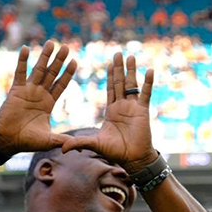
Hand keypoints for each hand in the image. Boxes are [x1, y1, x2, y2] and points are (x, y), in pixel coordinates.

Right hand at [0, 41, 79, 154]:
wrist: (7, 142)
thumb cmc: (27, 141)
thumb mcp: (49, 139)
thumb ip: (64, 140)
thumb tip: (81, 148)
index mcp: (49, 103)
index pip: (61, 84)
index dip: (68, 73)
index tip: (75, 61)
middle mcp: (40, 94)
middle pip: (52, 73)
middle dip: (59, 60)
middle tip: (67, 46)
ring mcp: (28, 91)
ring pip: (38, 70)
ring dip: (44, 56)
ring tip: (51, 42)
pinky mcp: (15, 90)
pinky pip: (20, 73)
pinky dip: (23, 61)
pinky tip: (26, 48)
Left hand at [62, 53, 156, 173]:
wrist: (133, 158)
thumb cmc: (115, 152)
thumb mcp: (94, 144)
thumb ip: (79, 142)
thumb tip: (61, 148)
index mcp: (111, 110)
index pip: (110, 89)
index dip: (109, 76)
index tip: (109, 63)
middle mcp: (123, 105)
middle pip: (120, 82)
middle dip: (118, 68)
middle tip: (117, 53)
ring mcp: (134, 107)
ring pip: (132, 84)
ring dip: (131, 70)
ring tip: (131, 56)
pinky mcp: (143, 111)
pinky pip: (146, 94)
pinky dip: (148, 82)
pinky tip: (150, 70)